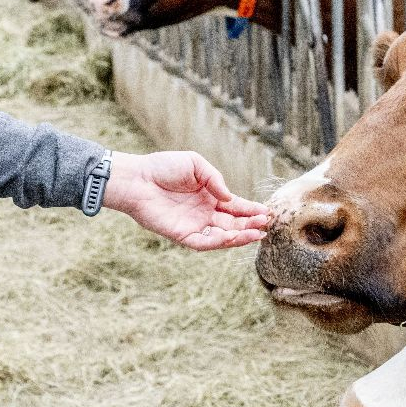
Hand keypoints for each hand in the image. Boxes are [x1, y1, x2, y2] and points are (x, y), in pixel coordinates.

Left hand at [101, 150, 271, 250]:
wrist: (137, 178)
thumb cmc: (163, 167)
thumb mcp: (195, 164)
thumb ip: (215, 179)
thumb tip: (230, 198)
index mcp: (209, 196)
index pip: (235, 206)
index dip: (251, 210)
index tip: (267, 212)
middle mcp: (204, 213)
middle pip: (233, 224)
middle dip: (250, 225)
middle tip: (266, 225)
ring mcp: (194, 225)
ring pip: (222, 236)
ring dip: (240, 236)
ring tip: (256, 233)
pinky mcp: (182, 235)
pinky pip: (203, 242)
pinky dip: (218, 242)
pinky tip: (231, 236)